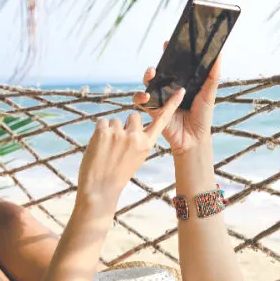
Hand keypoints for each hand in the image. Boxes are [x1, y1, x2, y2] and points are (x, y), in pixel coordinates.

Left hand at [77, 89, 184, 211]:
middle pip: (133, 116)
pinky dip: (98, 133)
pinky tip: (98, 147)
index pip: (162, 121)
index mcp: (147, 145)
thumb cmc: (116, 175)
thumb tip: (130, 125)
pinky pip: (102, 122)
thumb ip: (138, 141)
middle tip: (118, 144)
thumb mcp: (135, 158)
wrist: (99, 189)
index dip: (171, 105)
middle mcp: (136, 137)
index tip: (180, 91)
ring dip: (109, 131)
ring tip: (106, 150)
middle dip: (125, 125)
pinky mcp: (103, 131)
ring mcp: (120, 133)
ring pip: (115, 120)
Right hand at [132, 41, 221, 154]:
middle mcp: (168, 89)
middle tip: (156, 64)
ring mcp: (160, 99)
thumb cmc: (202, 116)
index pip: (173, 65)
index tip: (167, 43)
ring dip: (146, 78)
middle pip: (157, 73)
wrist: (194, 139)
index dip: (169, 53)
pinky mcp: (153, 110)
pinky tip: (146, 95)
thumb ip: (212, 75)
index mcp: (181, 83)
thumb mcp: (209, 93)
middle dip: (154, 66)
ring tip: (151, 75)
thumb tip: (219, 54)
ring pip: (147, 84)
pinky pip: (142, 102)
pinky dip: (140, 97)